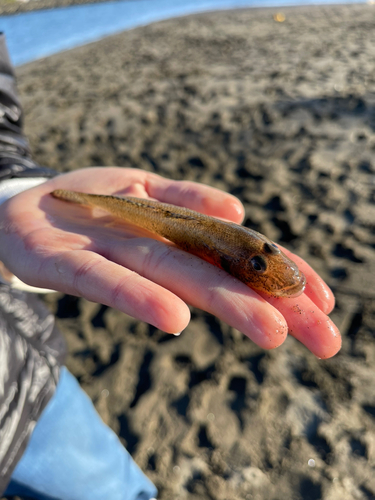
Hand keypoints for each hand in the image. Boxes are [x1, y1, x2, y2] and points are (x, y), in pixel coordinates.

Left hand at [0, 167, 340, 357]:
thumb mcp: (139, 186)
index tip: (325, 305)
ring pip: (174, 277)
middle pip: (218, 274)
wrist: (20, 208)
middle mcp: (150, 249)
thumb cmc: (89, 205)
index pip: (236, 253)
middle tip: (324, 340)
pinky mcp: (64, 263)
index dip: (282, 275)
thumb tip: (237, 208)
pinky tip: (176, 315)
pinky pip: (104, 279)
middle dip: (272, 304)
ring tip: (272, 330)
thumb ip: (185, 196)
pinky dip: (139, 295)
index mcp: (172, 232)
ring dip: (223, 303)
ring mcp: (110, 256)